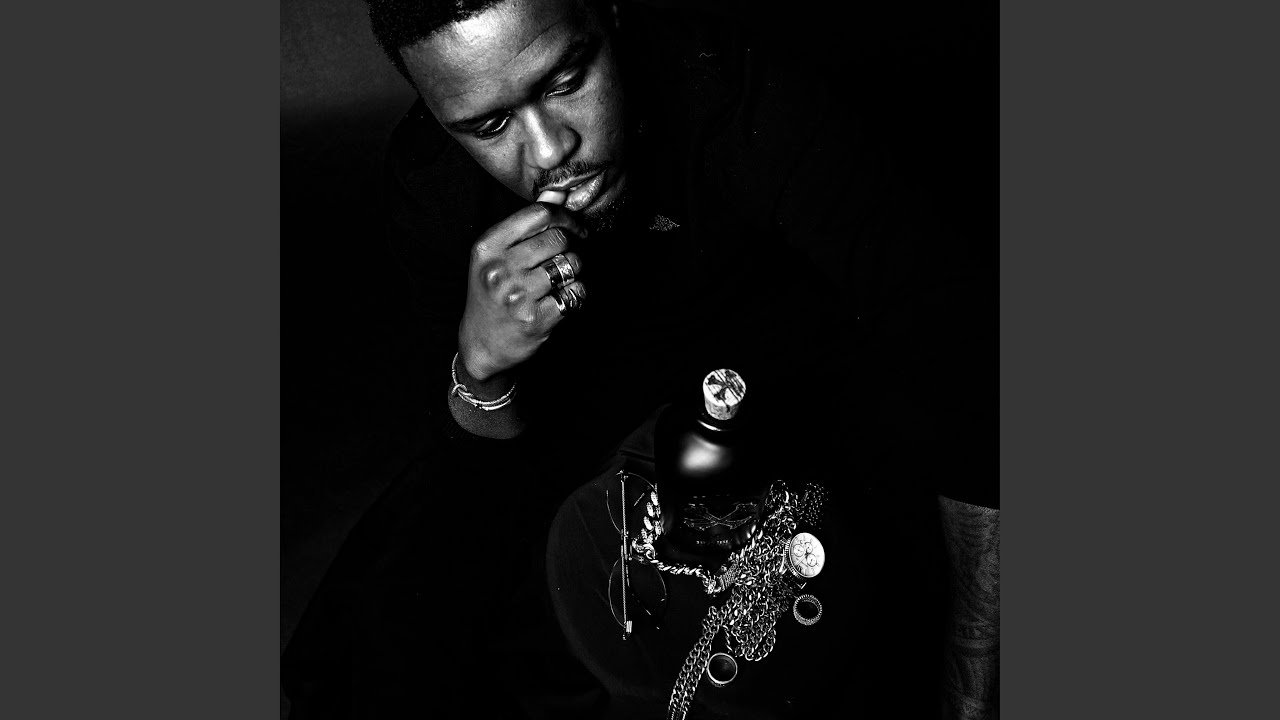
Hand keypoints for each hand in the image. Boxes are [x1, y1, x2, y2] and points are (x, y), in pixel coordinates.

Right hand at [458, 202, 586, 381]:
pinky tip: (561, 300)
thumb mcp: (495, 256)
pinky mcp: (536, 319)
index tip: (575, 228)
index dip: (565, 217)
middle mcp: (500, 269)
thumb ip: (525, 226)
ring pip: (571, 264)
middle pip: (558, 238)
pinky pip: (576, 293)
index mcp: (488, 247)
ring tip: (559, 282)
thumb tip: (557, 195)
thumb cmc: (492, 294)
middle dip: (569, 247)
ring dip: (573, 272)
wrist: (481, 344)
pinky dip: (576, 295)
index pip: (539, 214)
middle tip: (563, 260)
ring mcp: (517, 295)